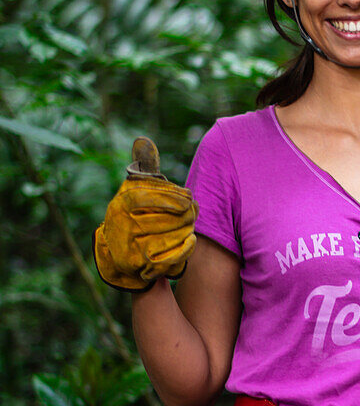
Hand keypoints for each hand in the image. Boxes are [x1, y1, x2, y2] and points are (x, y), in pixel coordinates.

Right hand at [93, 138, 197, 290]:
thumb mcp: (135, 190)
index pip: (150, 196)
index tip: (189, 197)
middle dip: (185, 214)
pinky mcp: (141, 266)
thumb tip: (143, 139)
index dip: (173, 197)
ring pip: (170, 235)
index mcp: (122, 203)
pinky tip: (191, 240)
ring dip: (186, 230)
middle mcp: (122, 225)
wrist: (119, 257)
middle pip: (165, 217)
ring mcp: (131, 247)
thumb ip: (144, 168)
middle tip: (194, 212)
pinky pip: (171, 256)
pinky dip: (185, 248)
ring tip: (190, 225)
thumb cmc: (134, 216)